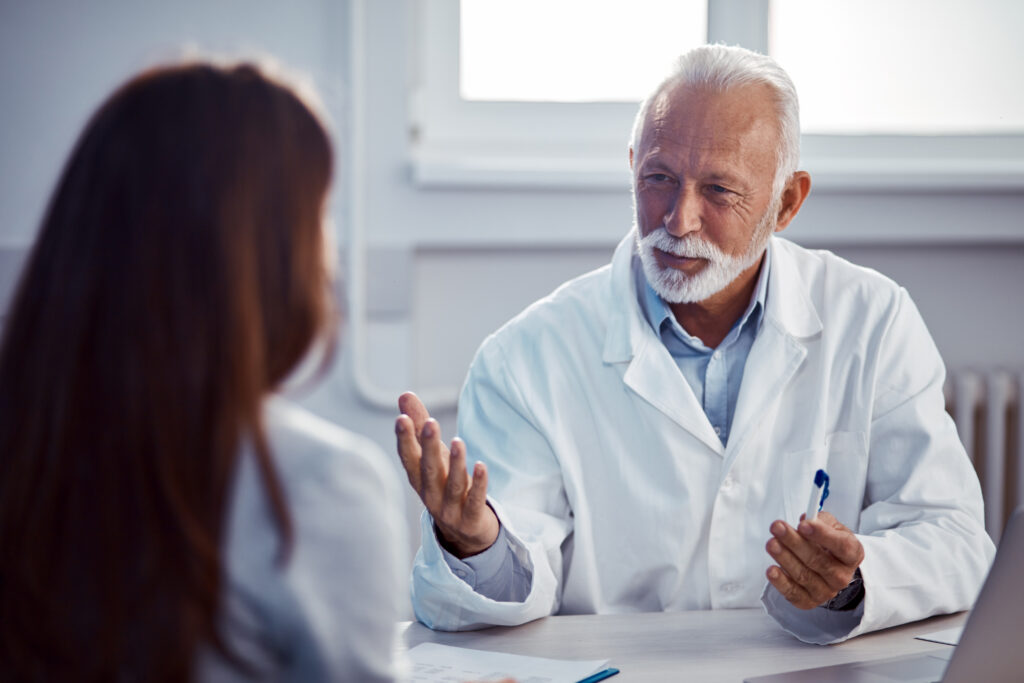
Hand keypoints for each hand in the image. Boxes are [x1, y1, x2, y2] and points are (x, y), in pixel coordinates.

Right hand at [395, 392, 498, 557]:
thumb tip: (404, 395)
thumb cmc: (445, 484)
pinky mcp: (471, 519)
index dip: (405, 440)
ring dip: (456, 464)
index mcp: (419, 478)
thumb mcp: (433, 456)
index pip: (409, 458)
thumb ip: (420, 425)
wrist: (464, 532)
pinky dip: (478, 484)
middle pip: (429, 470)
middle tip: (430, 424)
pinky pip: (475, 501)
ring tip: (458, 441)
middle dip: (428, 448)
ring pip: (453, 486)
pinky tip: (481, 465)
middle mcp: (431, 495)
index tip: (402, 418)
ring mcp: (450, 510)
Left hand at [764, 511, 863, 609]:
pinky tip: (772, 570)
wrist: (829, 566)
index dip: (822, 535)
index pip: (842, 546)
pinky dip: (781, 582)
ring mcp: (826, 591)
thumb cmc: (828, 543)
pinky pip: (794, 593)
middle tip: (778, 528)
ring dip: (785, 558)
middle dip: (795, 542)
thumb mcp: (831, 526)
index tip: (803, 525)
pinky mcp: (809, 601)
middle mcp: (842, 576)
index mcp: (852, 554)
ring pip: (804, 575)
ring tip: (772, 543)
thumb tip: (806, 521)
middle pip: (818, 561)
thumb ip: (821, 520)